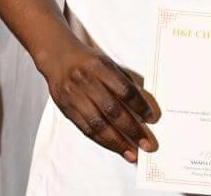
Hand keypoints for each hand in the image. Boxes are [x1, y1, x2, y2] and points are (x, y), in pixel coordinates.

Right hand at [38, 38, 160, 162]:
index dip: (140, 106)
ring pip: (98, 124)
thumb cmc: (89, 61)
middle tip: (146, 143)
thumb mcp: (109, 63)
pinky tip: (113, 147)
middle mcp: (87, 83)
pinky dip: (101, 140)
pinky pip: (86, 129)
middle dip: (131, 129)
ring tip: (131, 153)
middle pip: (113, 110)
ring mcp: (75, 97)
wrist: (58, 58)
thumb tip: (143, 104)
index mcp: (101, 68)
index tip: (152, 118)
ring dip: (117, 142)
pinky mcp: (67, 110)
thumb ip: (125, 81)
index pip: (125, 90)